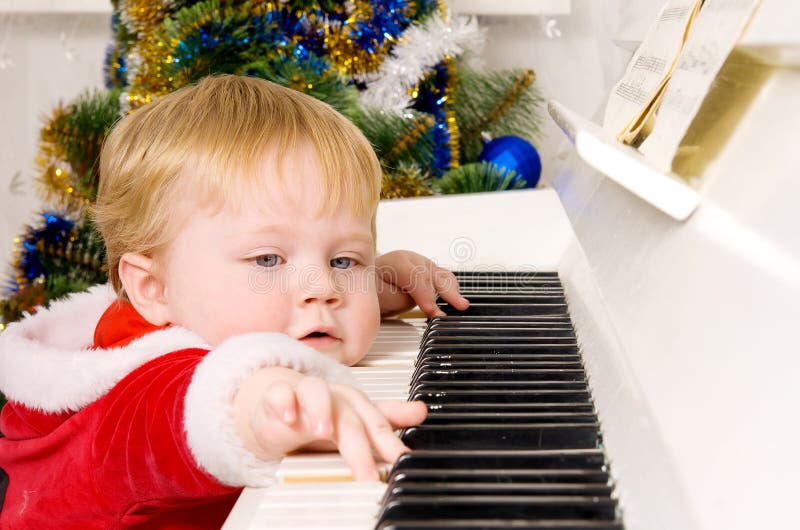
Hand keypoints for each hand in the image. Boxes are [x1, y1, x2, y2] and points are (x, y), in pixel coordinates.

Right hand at [235, 367, 426, 480]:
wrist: (280, 399)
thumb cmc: (320, 414)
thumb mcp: (355, 420)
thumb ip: (386, 419)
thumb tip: (422, 411)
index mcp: (356, 405)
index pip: (377, 424)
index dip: (389, 444)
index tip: (400, 462)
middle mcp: (334, 397)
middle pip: (349, 419)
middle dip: (358, 447)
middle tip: (365, 474)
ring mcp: (306, 394)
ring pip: (316, 393)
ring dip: (322, 410)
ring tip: (325, 432)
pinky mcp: (277, 395)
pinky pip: (280, 394)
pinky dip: (284, 403)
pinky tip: (288, 417)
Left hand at [375, 250, 468, 316]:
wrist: (370, 283)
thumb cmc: (371, 288)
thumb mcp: (377, 294)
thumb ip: (397, 298)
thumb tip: (420, 305)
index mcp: (395, 261)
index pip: (414, 276)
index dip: (425, 294)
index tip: (431, 311)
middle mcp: (412, 260)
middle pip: (432, 273)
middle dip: (445, 291)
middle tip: (457, 306)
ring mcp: (423, 265)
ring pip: (442, 275)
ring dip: (452, 291)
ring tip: (461, 305)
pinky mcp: (430, 275)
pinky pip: (444, 281)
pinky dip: (451, 291)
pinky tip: (456, 303)